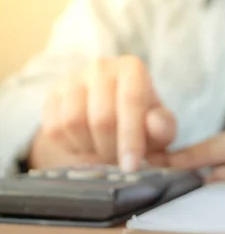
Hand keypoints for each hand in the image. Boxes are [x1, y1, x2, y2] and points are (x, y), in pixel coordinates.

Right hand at [29, 56, 175, 170]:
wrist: (112, 114)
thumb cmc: (143, 121)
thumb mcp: (161, 126)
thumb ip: (163, 127)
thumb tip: (155, 125)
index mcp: (132, 69)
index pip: (131, 101)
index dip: (131, 138)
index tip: (131, 166)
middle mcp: (101, 67)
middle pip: (101, 118)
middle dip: (111, 148)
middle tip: (119, 160)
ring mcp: (73, 78)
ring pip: (73, 123)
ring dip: (90, 148)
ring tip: (104, 149)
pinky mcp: (52, 94)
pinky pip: (54, 129)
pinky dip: (71, 146)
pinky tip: (86, 144)